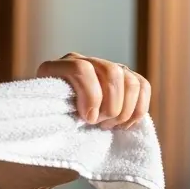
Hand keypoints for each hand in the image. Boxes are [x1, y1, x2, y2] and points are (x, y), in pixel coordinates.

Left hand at [36, 52, 150, 129]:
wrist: (56, 124)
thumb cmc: (49, 127)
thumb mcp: (46, 122)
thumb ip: (56, 119)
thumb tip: (87, 120)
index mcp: (56, 68)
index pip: (81, 69)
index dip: (91, 96)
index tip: (87, 119)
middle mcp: (83, 61)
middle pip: (112, 72)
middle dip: (111, 106)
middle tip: (99, 124)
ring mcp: (106, 67)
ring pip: (130, 81)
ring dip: (124, 110)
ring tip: (109, 125)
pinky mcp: (124, 78)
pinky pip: (143, 86)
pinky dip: (138, 109)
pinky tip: (123, 124)